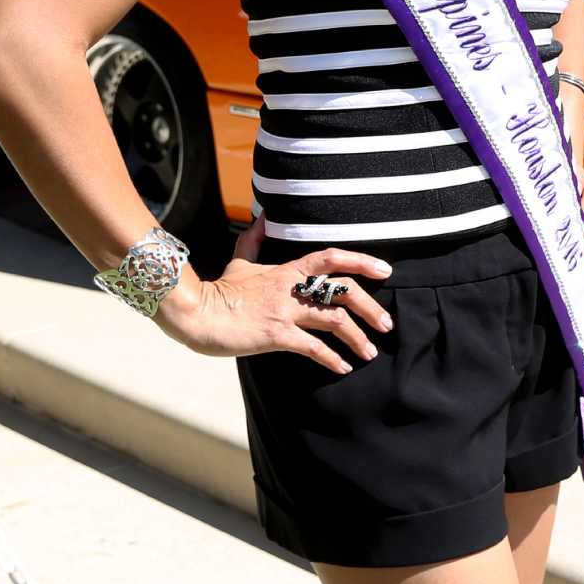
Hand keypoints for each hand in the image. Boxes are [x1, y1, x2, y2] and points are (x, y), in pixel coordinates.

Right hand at [157, 223, 393, 375]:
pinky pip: (312, 348)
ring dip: (357, 338)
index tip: (385, 270)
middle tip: (387, 324)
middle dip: (371, 307)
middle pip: (343, 291)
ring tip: (370, 352)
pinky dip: (331, 359)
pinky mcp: (276, 335)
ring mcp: (285, 311)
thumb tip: (263, 216)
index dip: (361, 261)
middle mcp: (292, 288)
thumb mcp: (241, 259)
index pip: (332, 258)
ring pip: (334, 321)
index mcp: (288, 269)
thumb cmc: (220, 289)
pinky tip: (343, 367)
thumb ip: (256, 240)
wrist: (196, 313)